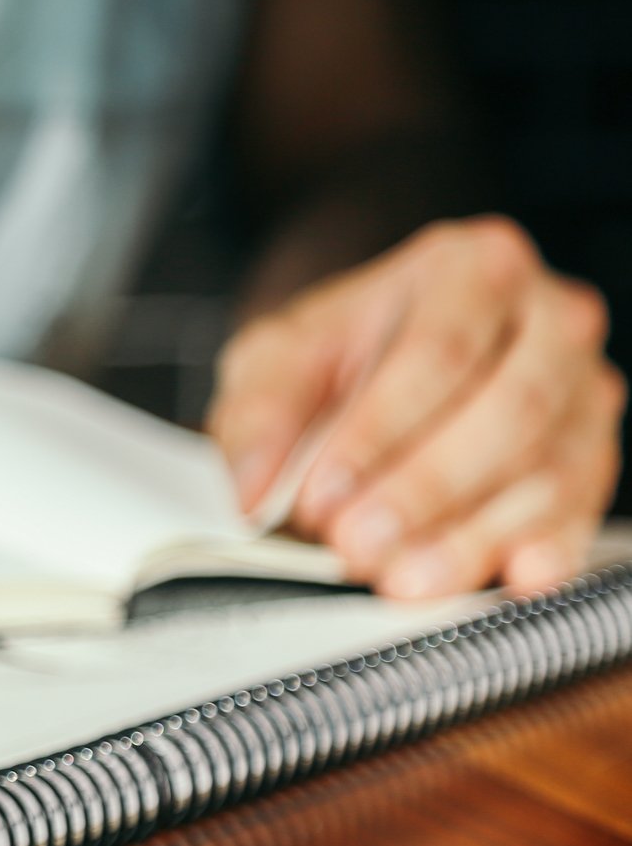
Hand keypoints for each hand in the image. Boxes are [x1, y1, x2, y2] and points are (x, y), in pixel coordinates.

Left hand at [210, 216, 623, 598]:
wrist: (379, 361)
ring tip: (398, 578)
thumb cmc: (340, 351)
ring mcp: (583, 390)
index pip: (438, 353)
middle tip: (356, 545)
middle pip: (508, 410)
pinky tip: (507, 577)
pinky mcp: (594, 457)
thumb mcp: (278, 358)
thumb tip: (250, 492)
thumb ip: (260, 414)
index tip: (320, 494)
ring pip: (549, 469)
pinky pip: (581, 510)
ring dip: (469, 535)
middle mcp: (550, 318)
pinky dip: (543, 549)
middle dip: (424, 489)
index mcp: (472, 267)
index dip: (377, 433)